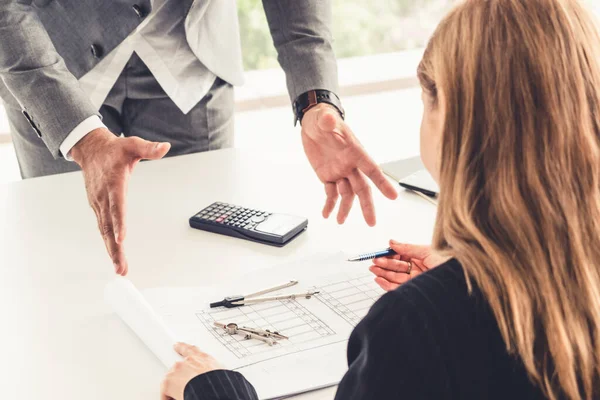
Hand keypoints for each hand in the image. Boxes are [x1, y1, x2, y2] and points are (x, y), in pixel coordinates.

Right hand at [71, 128, 169, 275]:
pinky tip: (115, 256)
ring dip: (112, 251)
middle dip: (115, 248)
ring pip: (105, 231)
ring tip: (120, 269)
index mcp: (113, 183)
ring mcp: (99, 204)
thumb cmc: (114, 149)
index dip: (119, 222)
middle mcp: (104, 197)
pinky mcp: (98, 208)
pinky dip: (108, 243)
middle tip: (121, 267)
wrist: (90, 149)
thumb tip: (165, 147)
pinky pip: (103, 228)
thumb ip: (149, 148)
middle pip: (109, 226)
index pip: (117, 205)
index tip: (121, 239)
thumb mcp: (133, 145)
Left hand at [160, 342, 223, 399]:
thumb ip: (210, 370)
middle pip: (179, 367)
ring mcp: (177, 369)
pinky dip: (168, 396)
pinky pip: (164, 390)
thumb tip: (210, 378)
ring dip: (175, 387)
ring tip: (181, 395)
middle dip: (181, 376)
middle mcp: (189, 361)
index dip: (183, 347)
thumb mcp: (219, 372)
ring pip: (171, 379)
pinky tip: (174, 399)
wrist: (211, 391)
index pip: (191, 350)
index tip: (177, 345)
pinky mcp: (168, 381)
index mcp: (203, 358)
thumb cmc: (218, 385)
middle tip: (185, 386)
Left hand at [301, 104, 397, 225]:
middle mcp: (350, 165)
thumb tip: (328, 118)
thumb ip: (327, 120)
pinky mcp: (328, 176)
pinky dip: (329, 204)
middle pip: (362, 188)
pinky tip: (326, 214)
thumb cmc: (323, 119)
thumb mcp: (324, 118)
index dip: (382, 183)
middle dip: (367, 205)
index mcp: (355, 152)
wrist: (314, 123)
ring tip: (339, 221)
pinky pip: (331, 193)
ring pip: (347, 194)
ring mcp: (340, 172)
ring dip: (345, 208)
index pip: (372, 169)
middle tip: (371, 222)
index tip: (393, 196)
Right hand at [369, 240, 448, 290]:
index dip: (390, 255)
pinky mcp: (415, 291)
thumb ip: (408, 247)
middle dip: (384, 264)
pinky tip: (380, 279)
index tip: (380, 254)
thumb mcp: (428, 251)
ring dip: (383, 274)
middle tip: (374, 262)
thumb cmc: (451, 264)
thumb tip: (391, 242)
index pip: (401, 256)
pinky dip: (387, 284)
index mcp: (422, 258)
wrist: (462, 280)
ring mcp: (417, 281)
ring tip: (374, 270)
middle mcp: (419, 270)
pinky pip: (398, 289)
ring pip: (395, 278)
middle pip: (397, 267)